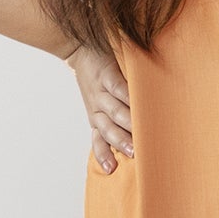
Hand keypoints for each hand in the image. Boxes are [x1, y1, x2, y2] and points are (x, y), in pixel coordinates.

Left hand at [67, 42, 133, 172]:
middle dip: (121, 143)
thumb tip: (139, 135)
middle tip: (135, 154)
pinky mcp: (106, 75)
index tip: (111, 170)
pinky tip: (138, 103)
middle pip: (107, 130)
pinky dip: (128, 97)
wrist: (79, 48)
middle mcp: (96, 108)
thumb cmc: (96, 78)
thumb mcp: (100, 101)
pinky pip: (118, 88)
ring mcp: (101, 92)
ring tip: (140, 132)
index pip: (98, 141)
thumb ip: (116, 117)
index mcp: (95, 118)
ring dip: (126, 124)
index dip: (103, 155)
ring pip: (114, 112)